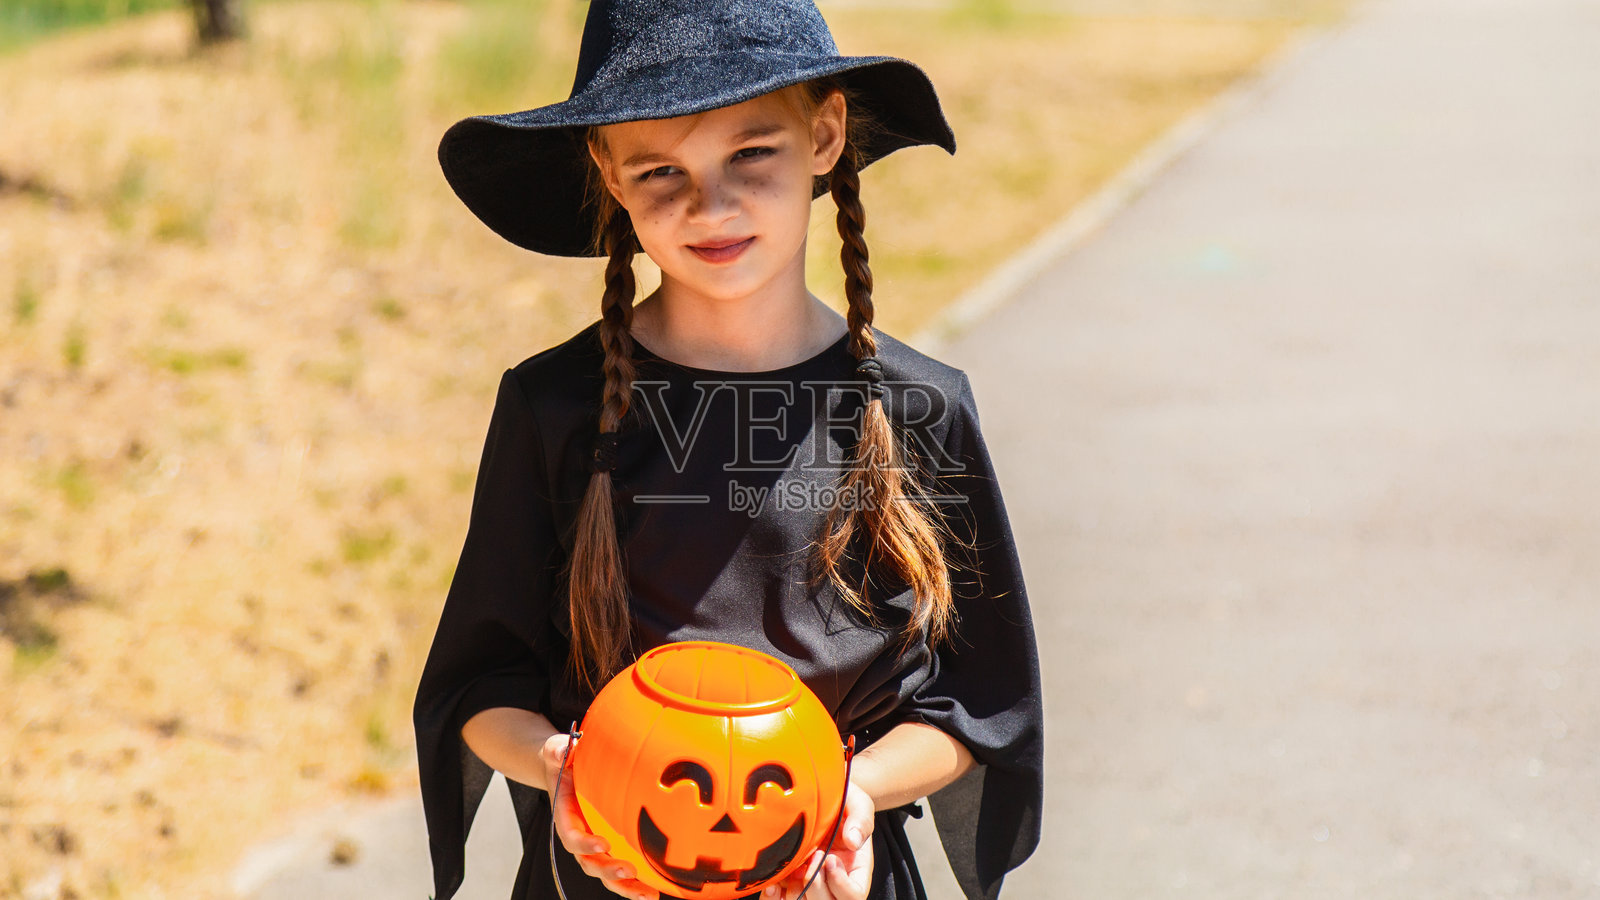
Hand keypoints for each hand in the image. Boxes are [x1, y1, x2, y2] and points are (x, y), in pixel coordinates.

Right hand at [540, 732, 660, 899]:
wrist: (566, 767)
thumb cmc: (564, 760)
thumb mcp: (557, 750)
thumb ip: (558, 751)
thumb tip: (564, 751)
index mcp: (566, 816)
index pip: (571, 835)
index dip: (584, 844)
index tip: (602, 844)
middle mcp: (581, 835)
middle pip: (589, 862)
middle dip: (607, 871)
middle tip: (627, 872)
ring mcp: (596, 842)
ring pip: (607, 872)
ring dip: (626, 886)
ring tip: (647, 894)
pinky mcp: (612, 844)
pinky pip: (623, 865)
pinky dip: (638, 879)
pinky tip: (659, 888)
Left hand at [762, 778, 874, 899]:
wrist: (819, 792)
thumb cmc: (842, 800)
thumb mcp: (858, 802)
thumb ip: (861, 820)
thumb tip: (853, 841)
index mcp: (855, 869)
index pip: (854, 895)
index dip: (840, 884)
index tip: (829, 859)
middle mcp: (833, 881)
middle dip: (817, 886)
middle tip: (812, 857)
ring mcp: (809, 882)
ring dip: (796, 893)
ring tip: (794, 868)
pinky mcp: (788, 879)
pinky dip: (775, 897)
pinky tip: (773, 884)